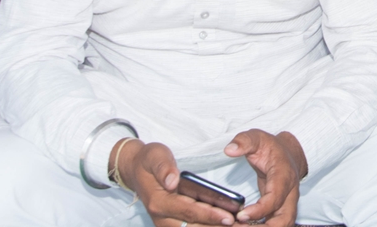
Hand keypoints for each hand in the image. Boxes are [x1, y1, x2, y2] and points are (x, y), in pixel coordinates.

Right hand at [114, 139, 237, 226]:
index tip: (229, 217)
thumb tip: (172, 181)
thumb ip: (163, 168)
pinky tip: (224, 225)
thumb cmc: (149, 161)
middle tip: (241, 226)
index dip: (209, 215)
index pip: (188, 211)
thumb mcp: (155, 156)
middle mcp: (162, 218)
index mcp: (159, 202)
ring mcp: (166, 224)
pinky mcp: (172, 225)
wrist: (135, 170)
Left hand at [225, 130, 305, 225]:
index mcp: (284, 175)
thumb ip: (243, 141)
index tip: (241, 216)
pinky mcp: (281, 211)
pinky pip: (275, 225)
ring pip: (283, 226)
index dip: (260, 210)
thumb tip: (229, 150)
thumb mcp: (257, 137)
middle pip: (284, 220)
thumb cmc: (270, 147)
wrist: (287, 153)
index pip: (275, 198)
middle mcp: (290, 193)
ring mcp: (287, 204)